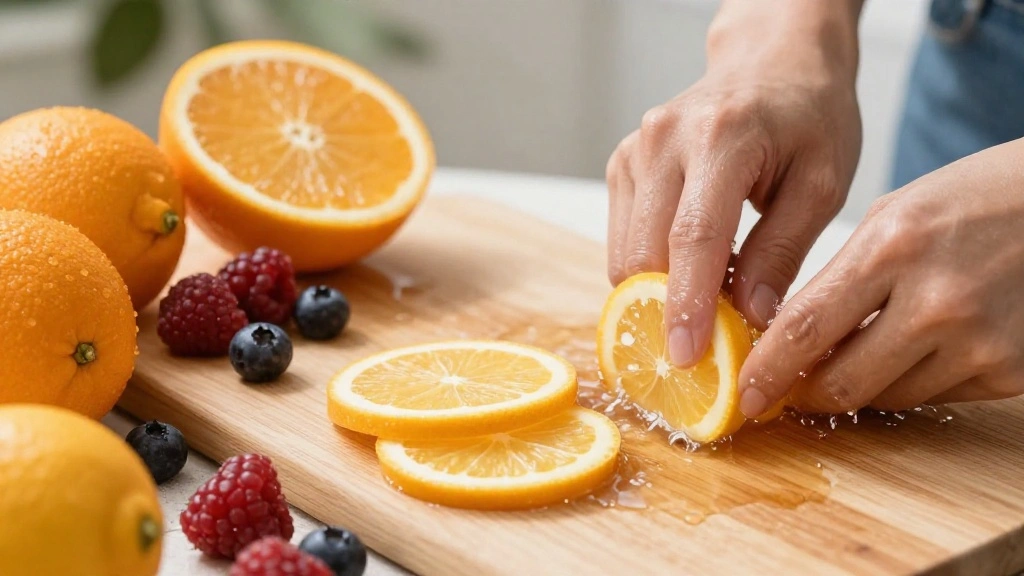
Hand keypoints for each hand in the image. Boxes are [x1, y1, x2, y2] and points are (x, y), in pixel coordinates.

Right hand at [605, 1, 862, 367]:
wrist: (770, 64)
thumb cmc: (806, 118)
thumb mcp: (821, 183)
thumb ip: (782, 251)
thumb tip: (749, 318)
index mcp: (721, 137)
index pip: (693, 236)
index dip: (687, 303)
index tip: (687, 357)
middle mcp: (664, 139)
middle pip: (645, 250)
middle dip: (668, 309)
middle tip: (709, 348)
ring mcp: (635, 150)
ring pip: (625, 251)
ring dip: (659, 291)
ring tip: (712, 298)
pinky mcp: (622, 164)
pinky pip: (623, 237)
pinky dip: (651, 268)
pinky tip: (693, 269)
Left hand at [739, 138, 1023, 416]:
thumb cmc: (973, 200)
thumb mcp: (893, 217)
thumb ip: (842, 278)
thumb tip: (791, 341)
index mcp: (890, 248)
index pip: (803, 329)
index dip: (764, 371)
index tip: (744, 394)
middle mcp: (935, 300)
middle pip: (841, 381)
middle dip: (804, 394)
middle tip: (787, 393)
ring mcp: (979, 341)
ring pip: (886, 398)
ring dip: (859, 387)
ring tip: (854, 360)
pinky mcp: (1011, 371)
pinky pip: (935, 397)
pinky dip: (912, 382)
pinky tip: (916, 351)